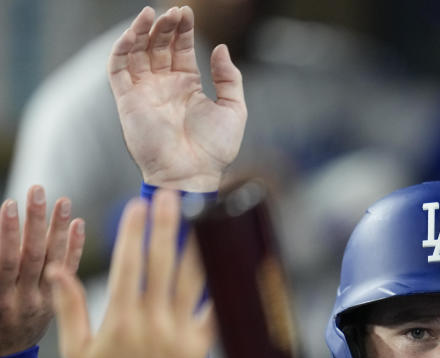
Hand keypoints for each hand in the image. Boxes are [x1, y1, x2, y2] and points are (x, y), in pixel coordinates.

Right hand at [0, 185, 84, 356]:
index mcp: (0, 302)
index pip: (3, 263)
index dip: (5, 234)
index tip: (8, 204)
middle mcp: (24, 302)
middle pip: (31, 256)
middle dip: (34, 222)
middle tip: (38, 190)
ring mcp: (46, 303)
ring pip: (55, 262)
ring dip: (58, 229)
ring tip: (63, 201)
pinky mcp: (61, 303)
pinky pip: (71, 274)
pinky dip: (75, 249)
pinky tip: (79, 224)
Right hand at [49, 190, 213, 357]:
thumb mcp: (77, 351)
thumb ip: (69, 307)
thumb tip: (57, 268)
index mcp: (120, 320)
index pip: (129, 265)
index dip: (134, 231)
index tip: (138, 205)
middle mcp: (152, 323)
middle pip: (163, 264)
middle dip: (168, 226)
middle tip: (174, 196)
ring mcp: (180, 335)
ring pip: (193, 282)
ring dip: (198, 247)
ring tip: (206, 219)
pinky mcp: (202, 349)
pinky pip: (215, 311)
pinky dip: (221, 286)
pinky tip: (226, 260)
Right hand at [108, 6, 246, 191]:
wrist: (193, 173)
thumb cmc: (215, 149)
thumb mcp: (234, 109)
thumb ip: (229, 78)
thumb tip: (220, 47)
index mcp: (187, 86)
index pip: (180, 49)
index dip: (183, 30)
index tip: (187, 12)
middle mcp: (163, 86)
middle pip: (158, 45)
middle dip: (165, 26)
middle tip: (175, 12)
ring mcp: (144, 91)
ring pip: (136, 51)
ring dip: (143, 31)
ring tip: (153, 14)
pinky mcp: (127, 100)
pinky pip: (118, 68)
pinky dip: (123, 47)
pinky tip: (135, 32)